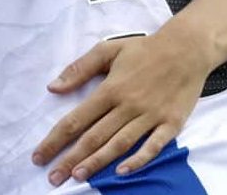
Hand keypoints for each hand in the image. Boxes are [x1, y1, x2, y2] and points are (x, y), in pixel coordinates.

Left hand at [33, 33, 213, 184]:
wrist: (187, 49)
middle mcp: (128, 105)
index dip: (55, 140)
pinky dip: (139, 160)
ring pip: (120, 144)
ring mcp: (151, 116)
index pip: (76, 119)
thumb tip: (52, 87)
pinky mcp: (172, 123)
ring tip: (79, 177)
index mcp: (110, 89)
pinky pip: (154, 146)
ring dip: (98, 162)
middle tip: (53, 177)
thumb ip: (79, 69)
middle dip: (71, 159)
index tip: (39, 156)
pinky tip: (122, 172)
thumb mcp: (107, 50)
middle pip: (94, 137)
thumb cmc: (144, 49)